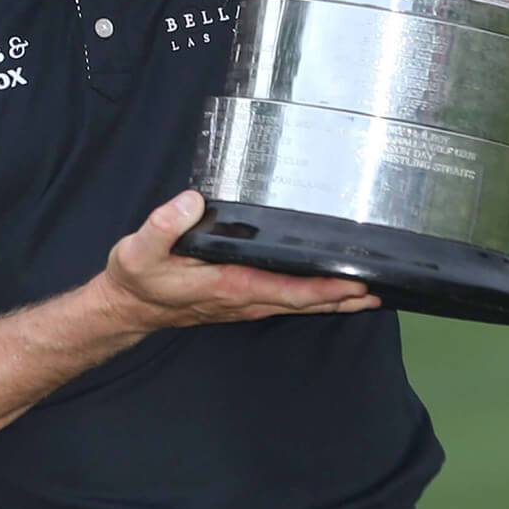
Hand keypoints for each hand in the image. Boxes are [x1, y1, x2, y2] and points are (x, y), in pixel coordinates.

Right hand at [99, 190, 379, 331]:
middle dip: (341, 299)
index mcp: (227, 286)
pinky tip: (328, 293)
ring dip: (332, 302)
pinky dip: (313, 299)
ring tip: (368, 296)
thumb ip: (163, 225)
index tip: (354, 284)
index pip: (285, 291)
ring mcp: (243, 303)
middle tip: (380, 290)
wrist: (127, 307)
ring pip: (297, 305)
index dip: (322, 289)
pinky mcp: (240, 299)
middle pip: (302, 303)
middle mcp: (242, 299)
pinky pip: (286, 301)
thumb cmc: (137, 279)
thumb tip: (192, 201)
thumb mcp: (138, 250)